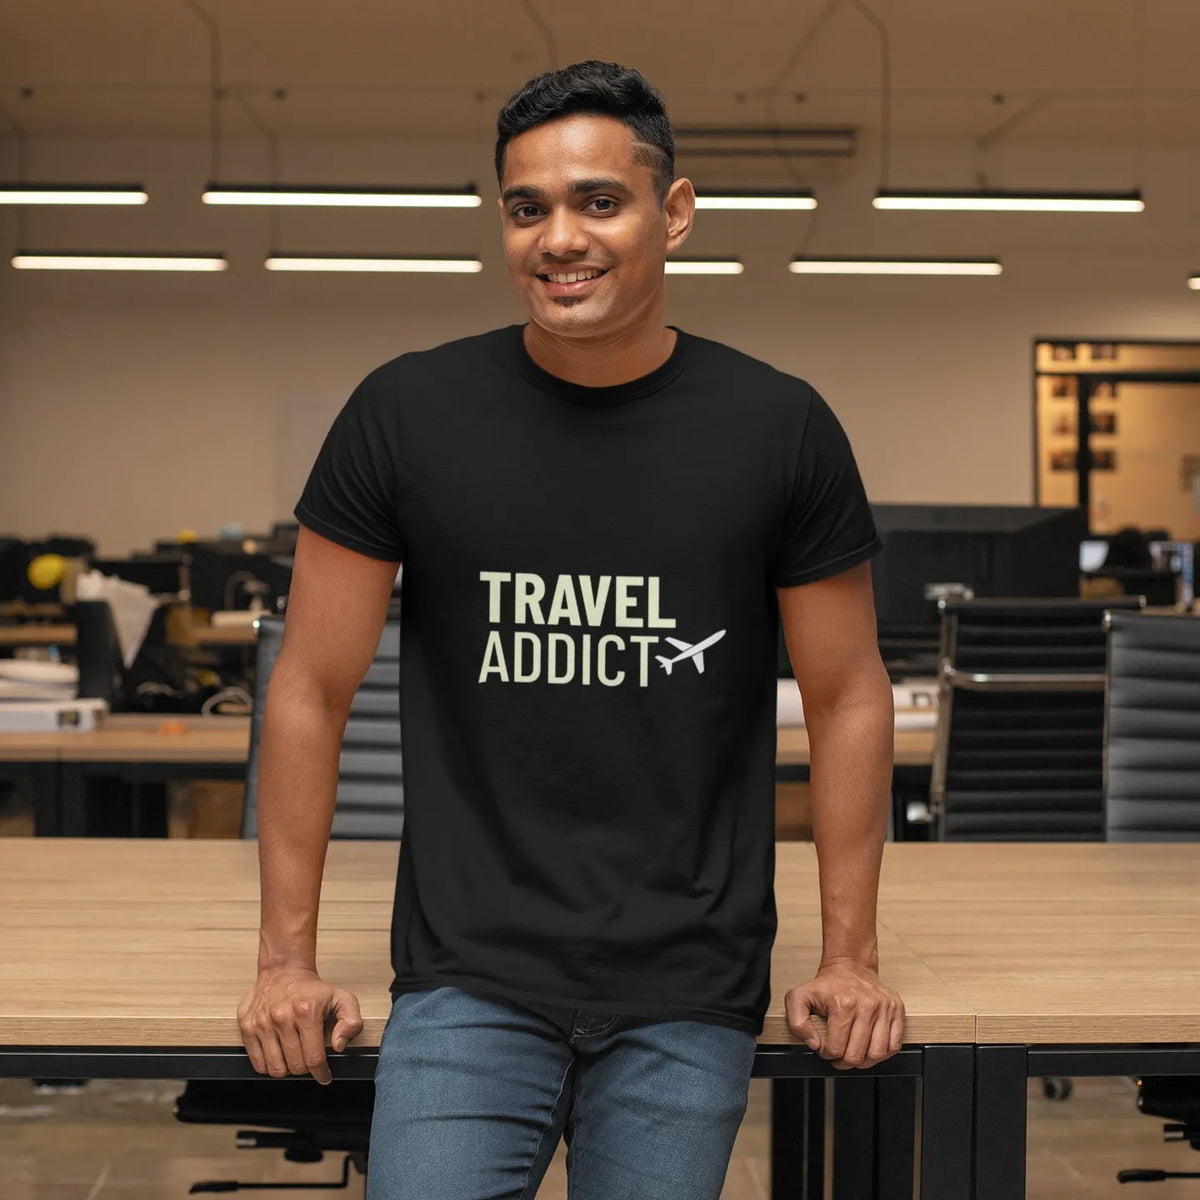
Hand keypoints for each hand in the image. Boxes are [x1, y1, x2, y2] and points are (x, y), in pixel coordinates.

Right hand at [237, 966, 362, 1084]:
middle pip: (295, 1066)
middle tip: (308, 1059)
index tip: (324, 1076)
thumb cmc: (313, 990)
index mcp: (307, 1011)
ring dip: (287, 1069)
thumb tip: (339, 1046)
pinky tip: (278, 1054)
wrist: (284, 971)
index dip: (321, 1073)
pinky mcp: (247, 1026)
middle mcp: (282, 1017)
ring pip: (275, 1069)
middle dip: (305, 1068)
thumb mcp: (342, 999)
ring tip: (293, 1057)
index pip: (314, 1058)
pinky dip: (269, 1066)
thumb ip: (351, 1022)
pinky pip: (257, 1063)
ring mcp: (262, 1022)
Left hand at [784, 960, 904, 1069]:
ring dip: (864, 1061)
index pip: (836, 1049)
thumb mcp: (799, 997)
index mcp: (843, 1004)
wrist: (849, 966)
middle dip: (844, 1062)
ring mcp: (884, 1007)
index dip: (827, 1054)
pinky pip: (895, 1045)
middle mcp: (867, 1005)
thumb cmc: (826, 985)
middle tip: (839, 1056)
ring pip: (877, 1054)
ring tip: (854, 1054)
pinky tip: (870, 1048)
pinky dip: (882, 1054)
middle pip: (857, 1055)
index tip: (825, 1048)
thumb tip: (814, 1044)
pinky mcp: (897, 1009)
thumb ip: (797, 1022)